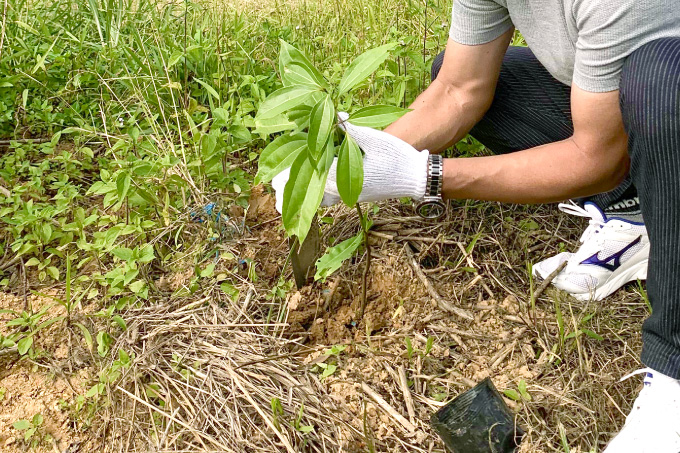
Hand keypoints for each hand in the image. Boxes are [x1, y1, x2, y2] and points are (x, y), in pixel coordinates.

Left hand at [272, 112, 428, 212]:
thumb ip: (349, 128)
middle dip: (292, 191)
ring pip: (321, 199)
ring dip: (305, 194)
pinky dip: (319, 194)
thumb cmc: (396, 157)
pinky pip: (332, 198)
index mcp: (343, 178)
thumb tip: (332, 114)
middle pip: (310, 194)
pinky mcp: (356, 194)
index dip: (290, 179)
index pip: (309, 180)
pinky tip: (315, 187)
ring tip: (290, 191)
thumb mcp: (372, 138)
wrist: (416, 177)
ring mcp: (350, 195)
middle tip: (275, 187)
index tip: (274, 179)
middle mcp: (344, 190)